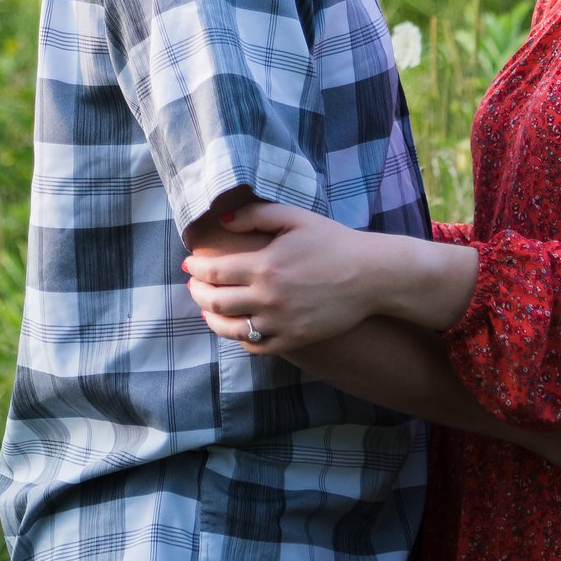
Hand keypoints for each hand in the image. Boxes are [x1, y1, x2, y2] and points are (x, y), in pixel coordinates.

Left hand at [183, 200, 380, 354]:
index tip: (189, 265)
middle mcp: (269, 298)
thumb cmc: (333, 242)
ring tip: (207, 309)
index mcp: (265, 266)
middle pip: (216, 303)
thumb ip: (256, 214)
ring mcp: (281, 323)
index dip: (196, 269)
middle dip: (198, 293)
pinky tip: (236, 326)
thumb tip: (223, 220)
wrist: (370, 276)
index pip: (214, 272)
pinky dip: (239, 338)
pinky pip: (256, 346)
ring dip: (211, 319)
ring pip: (231, 330)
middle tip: (193, 285)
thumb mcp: (295, 218)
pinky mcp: (294, 340)